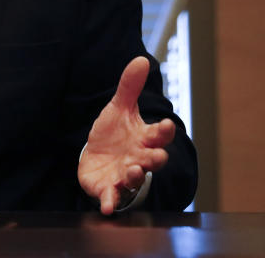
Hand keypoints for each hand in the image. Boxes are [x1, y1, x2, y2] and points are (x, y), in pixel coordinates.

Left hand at [77, 56, 175, 213]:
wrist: (97, 158)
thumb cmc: (115, 134)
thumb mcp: (120, 108)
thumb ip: (129, 87)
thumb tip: (140, 58)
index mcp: (144, 139)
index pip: (159, 135)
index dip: (163, 131)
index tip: (167, 124)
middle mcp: (139, 159)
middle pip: (152, 160)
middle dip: (155, 159)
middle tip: (158, 156)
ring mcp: (124, 176)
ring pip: (134, 179)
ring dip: (134, 176)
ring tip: (131, 170)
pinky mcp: (108, 189)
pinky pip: (111, 197)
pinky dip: (110, 201)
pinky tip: (106, 206)